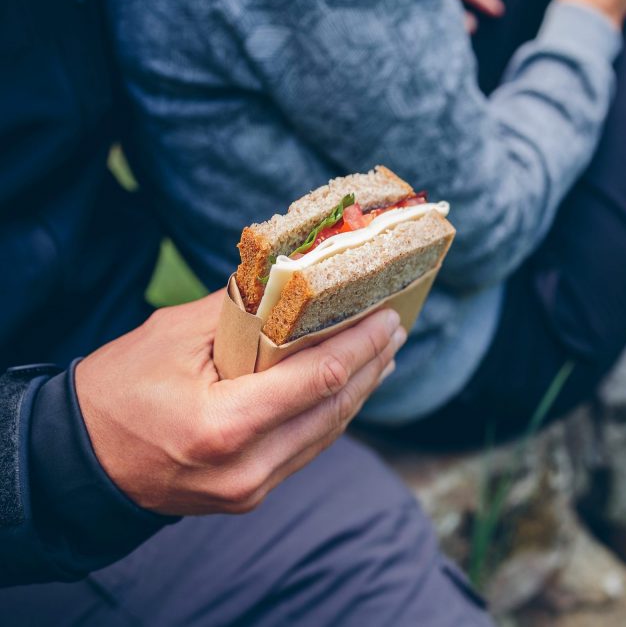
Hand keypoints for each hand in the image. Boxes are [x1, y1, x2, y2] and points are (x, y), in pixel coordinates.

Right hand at [76, 291, 404, 515]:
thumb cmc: (117, 390)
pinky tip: (349, 388)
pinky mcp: (250, 495)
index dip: (361, 345)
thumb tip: (295, 281)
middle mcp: (246, 468)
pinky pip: (306, 449)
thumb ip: (241, 311)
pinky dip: (331, 414)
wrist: (79, 462)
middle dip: (371, 364)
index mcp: (224, 427)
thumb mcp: (174, 336)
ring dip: (360, 390)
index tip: (388, 316)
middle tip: (396, 327)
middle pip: (333, 409)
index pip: (318, 380)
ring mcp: (250, 490)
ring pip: (327, 433)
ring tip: (384, 353)